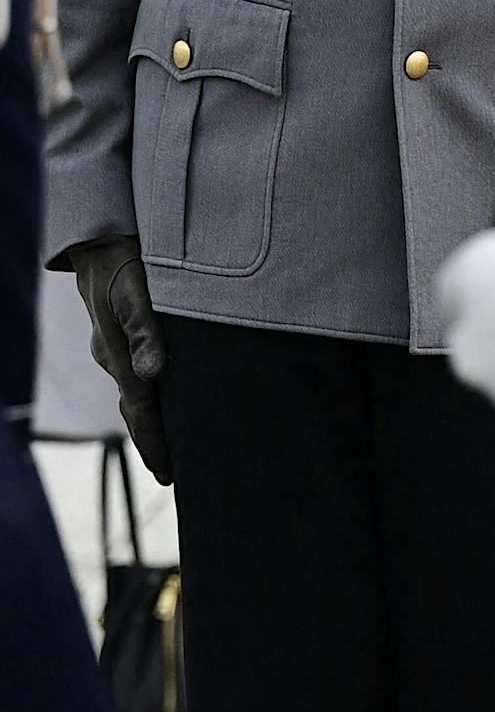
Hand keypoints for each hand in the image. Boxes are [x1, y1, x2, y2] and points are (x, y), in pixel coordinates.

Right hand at [69, 236, 171, 483]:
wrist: (100, 237)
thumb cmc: (124, 260)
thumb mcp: (135, 290)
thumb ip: (145, 329)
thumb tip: (153, 374)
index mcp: (118, 355)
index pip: (141, 411)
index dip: (156, 443)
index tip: (170, 475)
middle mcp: (114, 356)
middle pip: (136, 409)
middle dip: (153, 441)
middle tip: (172, 474)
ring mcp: (115, 345)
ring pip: (137, 391)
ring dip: (154, 418)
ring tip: (176, 443)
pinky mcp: (122, 332)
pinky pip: (137, 370)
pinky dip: (152, 392)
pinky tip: (166, 393)